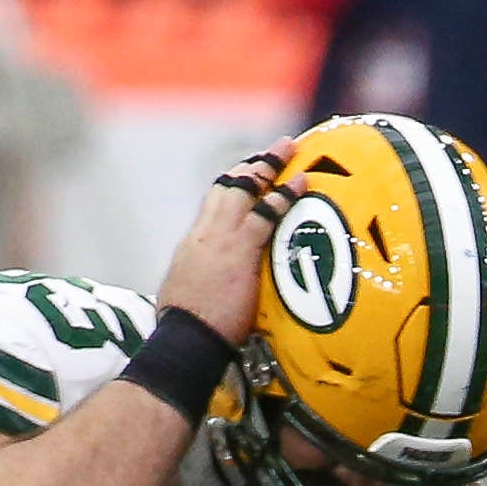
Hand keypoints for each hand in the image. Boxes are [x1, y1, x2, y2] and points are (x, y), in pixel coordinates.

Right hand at [157, 149, 292, 344]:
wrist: (185, 337)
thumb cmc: (189, 328)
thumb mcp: (192, 294)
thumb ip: (208, 280)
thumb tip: (216, 285)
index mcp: (194, 243)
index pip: (215, 204)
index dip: (234, 185)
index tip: (249, 172)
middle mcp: (205, 232)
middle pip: (228, 186)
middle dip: (252, 165)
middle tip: (275, 148)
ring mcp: (221, 238)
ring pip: (246, 189)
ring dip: (270, 166)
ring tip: (290, 148)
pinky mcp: (238, 250)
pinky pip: (266, 214)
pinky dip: (284, 195)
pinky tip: (301, 182)